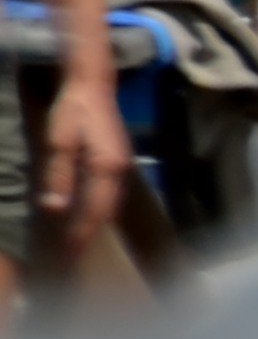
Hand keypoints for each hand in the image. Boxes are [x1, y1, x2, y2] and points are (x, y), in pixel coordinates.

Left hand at [34, 61, 121, 248]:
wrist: (92, 82)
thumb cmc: (72, 109)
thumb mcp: (58, 140)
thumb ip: (59, 175)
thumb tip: (55, 207)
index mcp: (106, 169)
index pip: (94, 210)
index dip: (82, 233)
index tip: (69, 253)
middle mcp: (118, 173)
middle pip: (105, 211)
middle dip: (88, 234)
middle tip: (72, 256)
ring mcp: (120, 168)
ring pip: (108, 205)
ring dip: (94, 224)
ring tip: (78, 240)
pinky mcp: (116, 163)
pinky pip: (107, 194)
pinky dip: (97, 209)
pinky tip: (87, 215)